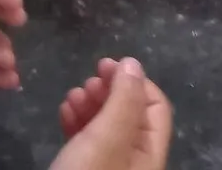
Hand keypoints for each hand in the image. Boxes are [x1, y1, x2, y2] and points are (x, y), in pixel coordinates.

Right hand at [53, 58, 173, 169]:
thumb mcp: (108, 137)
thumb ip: (123, 100)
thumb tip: (132, 63)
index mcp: (150, 152)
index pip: (156, 106)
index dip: (135, 80)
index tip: (106, 65)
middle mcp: (134, 159)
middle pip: (129, 113)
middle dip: (109, 90)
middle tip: (88, 81)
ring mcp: (110, 164)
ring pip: (106, 124)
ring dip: (90, 102)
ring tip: (72, 96)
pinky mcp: (86, 168)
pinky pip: (87, 139)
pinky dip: (77, 120)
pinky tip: (65, 112)